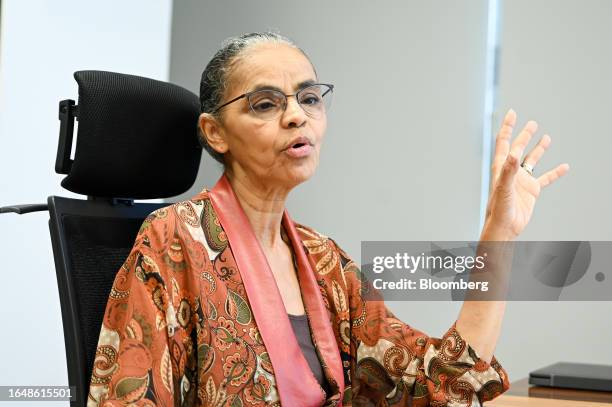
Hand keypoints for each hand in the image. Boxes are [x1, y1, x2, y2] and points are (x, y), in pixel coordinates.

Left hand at [482, 109, 569, 239]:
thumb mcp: (503, 187)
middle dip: (524, 135)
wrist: (505, 227)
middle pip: (518, 148)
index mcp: (501, 167)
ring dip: (538, 149)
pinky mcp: (531, 191)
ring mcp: (522, 181)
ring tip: (546, 138)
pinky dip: (555, 172)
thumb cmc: (499, 208)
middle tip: (532, 124)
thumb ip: (508, 170)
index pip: (503, 142)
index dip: (507, 127)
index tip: (513, 113)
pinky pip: (545, 179)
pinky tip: (564, 167)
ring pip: (532, 161)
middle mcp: (511, 172)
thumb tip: (513, 153)